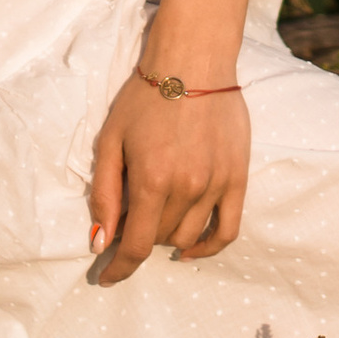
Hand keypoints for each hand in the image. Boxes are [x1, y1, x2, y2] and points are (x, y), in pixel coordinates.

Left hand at [89, 70, 249, 279]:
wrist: (194, 60)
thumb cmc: (145, 97)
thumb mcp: (111, 140)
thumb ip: (104, 194)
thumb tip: (100, 240)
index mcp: (151, 180)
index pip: (134, 246)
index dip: (118, 269)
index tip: (107, 277)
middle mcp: (187, 187)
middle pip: (158, 239)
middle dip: (138, 235)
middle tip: (129, 214)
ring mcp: (216, 184)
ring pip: (187, 236)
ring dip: (166, 234)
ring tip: (156, 210)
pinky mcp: (237, 177)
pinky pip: (227, 229)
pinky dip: (209, 246)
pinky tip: (191, 248)